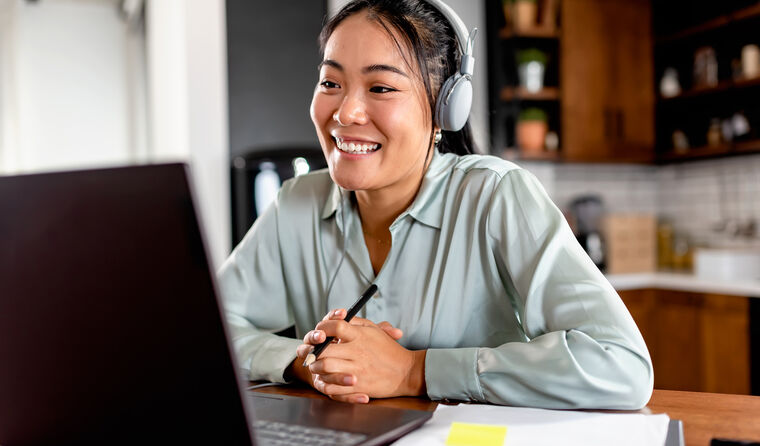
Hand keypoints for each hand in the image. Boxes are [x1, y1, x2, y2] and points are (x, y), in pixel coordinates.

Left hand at [295, 309, 425, 402]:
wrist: (405, 372)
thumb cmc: (389, 350)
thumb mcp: (374, 330)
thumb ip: (356, 322)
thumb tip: (338, 316)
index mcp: (361, 336)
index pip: (336, 326)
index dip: (323, 326)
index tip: (319, 331)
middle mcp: (358, 352)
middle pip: (325, 348)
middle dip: (312, 350)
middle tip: (308, 351)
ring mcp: (357, 370)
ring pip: (325, 367)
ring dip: (316, 367)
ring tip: (315, 366)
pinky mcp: (357, 386)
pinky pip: (333, 387)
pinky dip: (324, 383)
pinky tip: (324, 379)